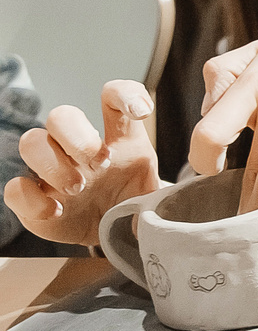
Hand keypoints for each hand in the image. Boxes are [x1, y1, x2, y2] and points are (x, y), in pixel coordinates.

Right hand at [6, 83, 160, 246]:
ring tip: (78, 188)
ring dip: (52, 164)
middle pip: (61, 115)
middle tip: (99, 163)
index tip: (141, 112)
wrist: (119, 235)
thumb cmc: (138, 205)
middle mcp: (81, 148)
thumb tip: (168, 204)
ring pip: (32, 142)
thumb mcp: (158, 193)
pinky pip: (15, 188)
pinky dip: (31, 200)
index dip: (124, 94)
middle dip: (77, 136)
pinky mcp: (33, 199)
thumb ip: (164, 191)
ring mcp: (54, 171)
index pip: (114, 98)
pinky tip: (56, 211)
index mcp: (119, 139)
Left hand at [190, 4, 257, 206]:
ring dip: (253, 194)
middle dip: (217, 179)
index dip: (203, 154)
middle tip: (227, 208)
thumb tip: (207, 113)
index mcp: (250, 75)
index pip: (207, 123)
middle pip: (222, 142)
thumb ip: (229, 74)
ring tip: (251, 219)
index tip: (213, 170)